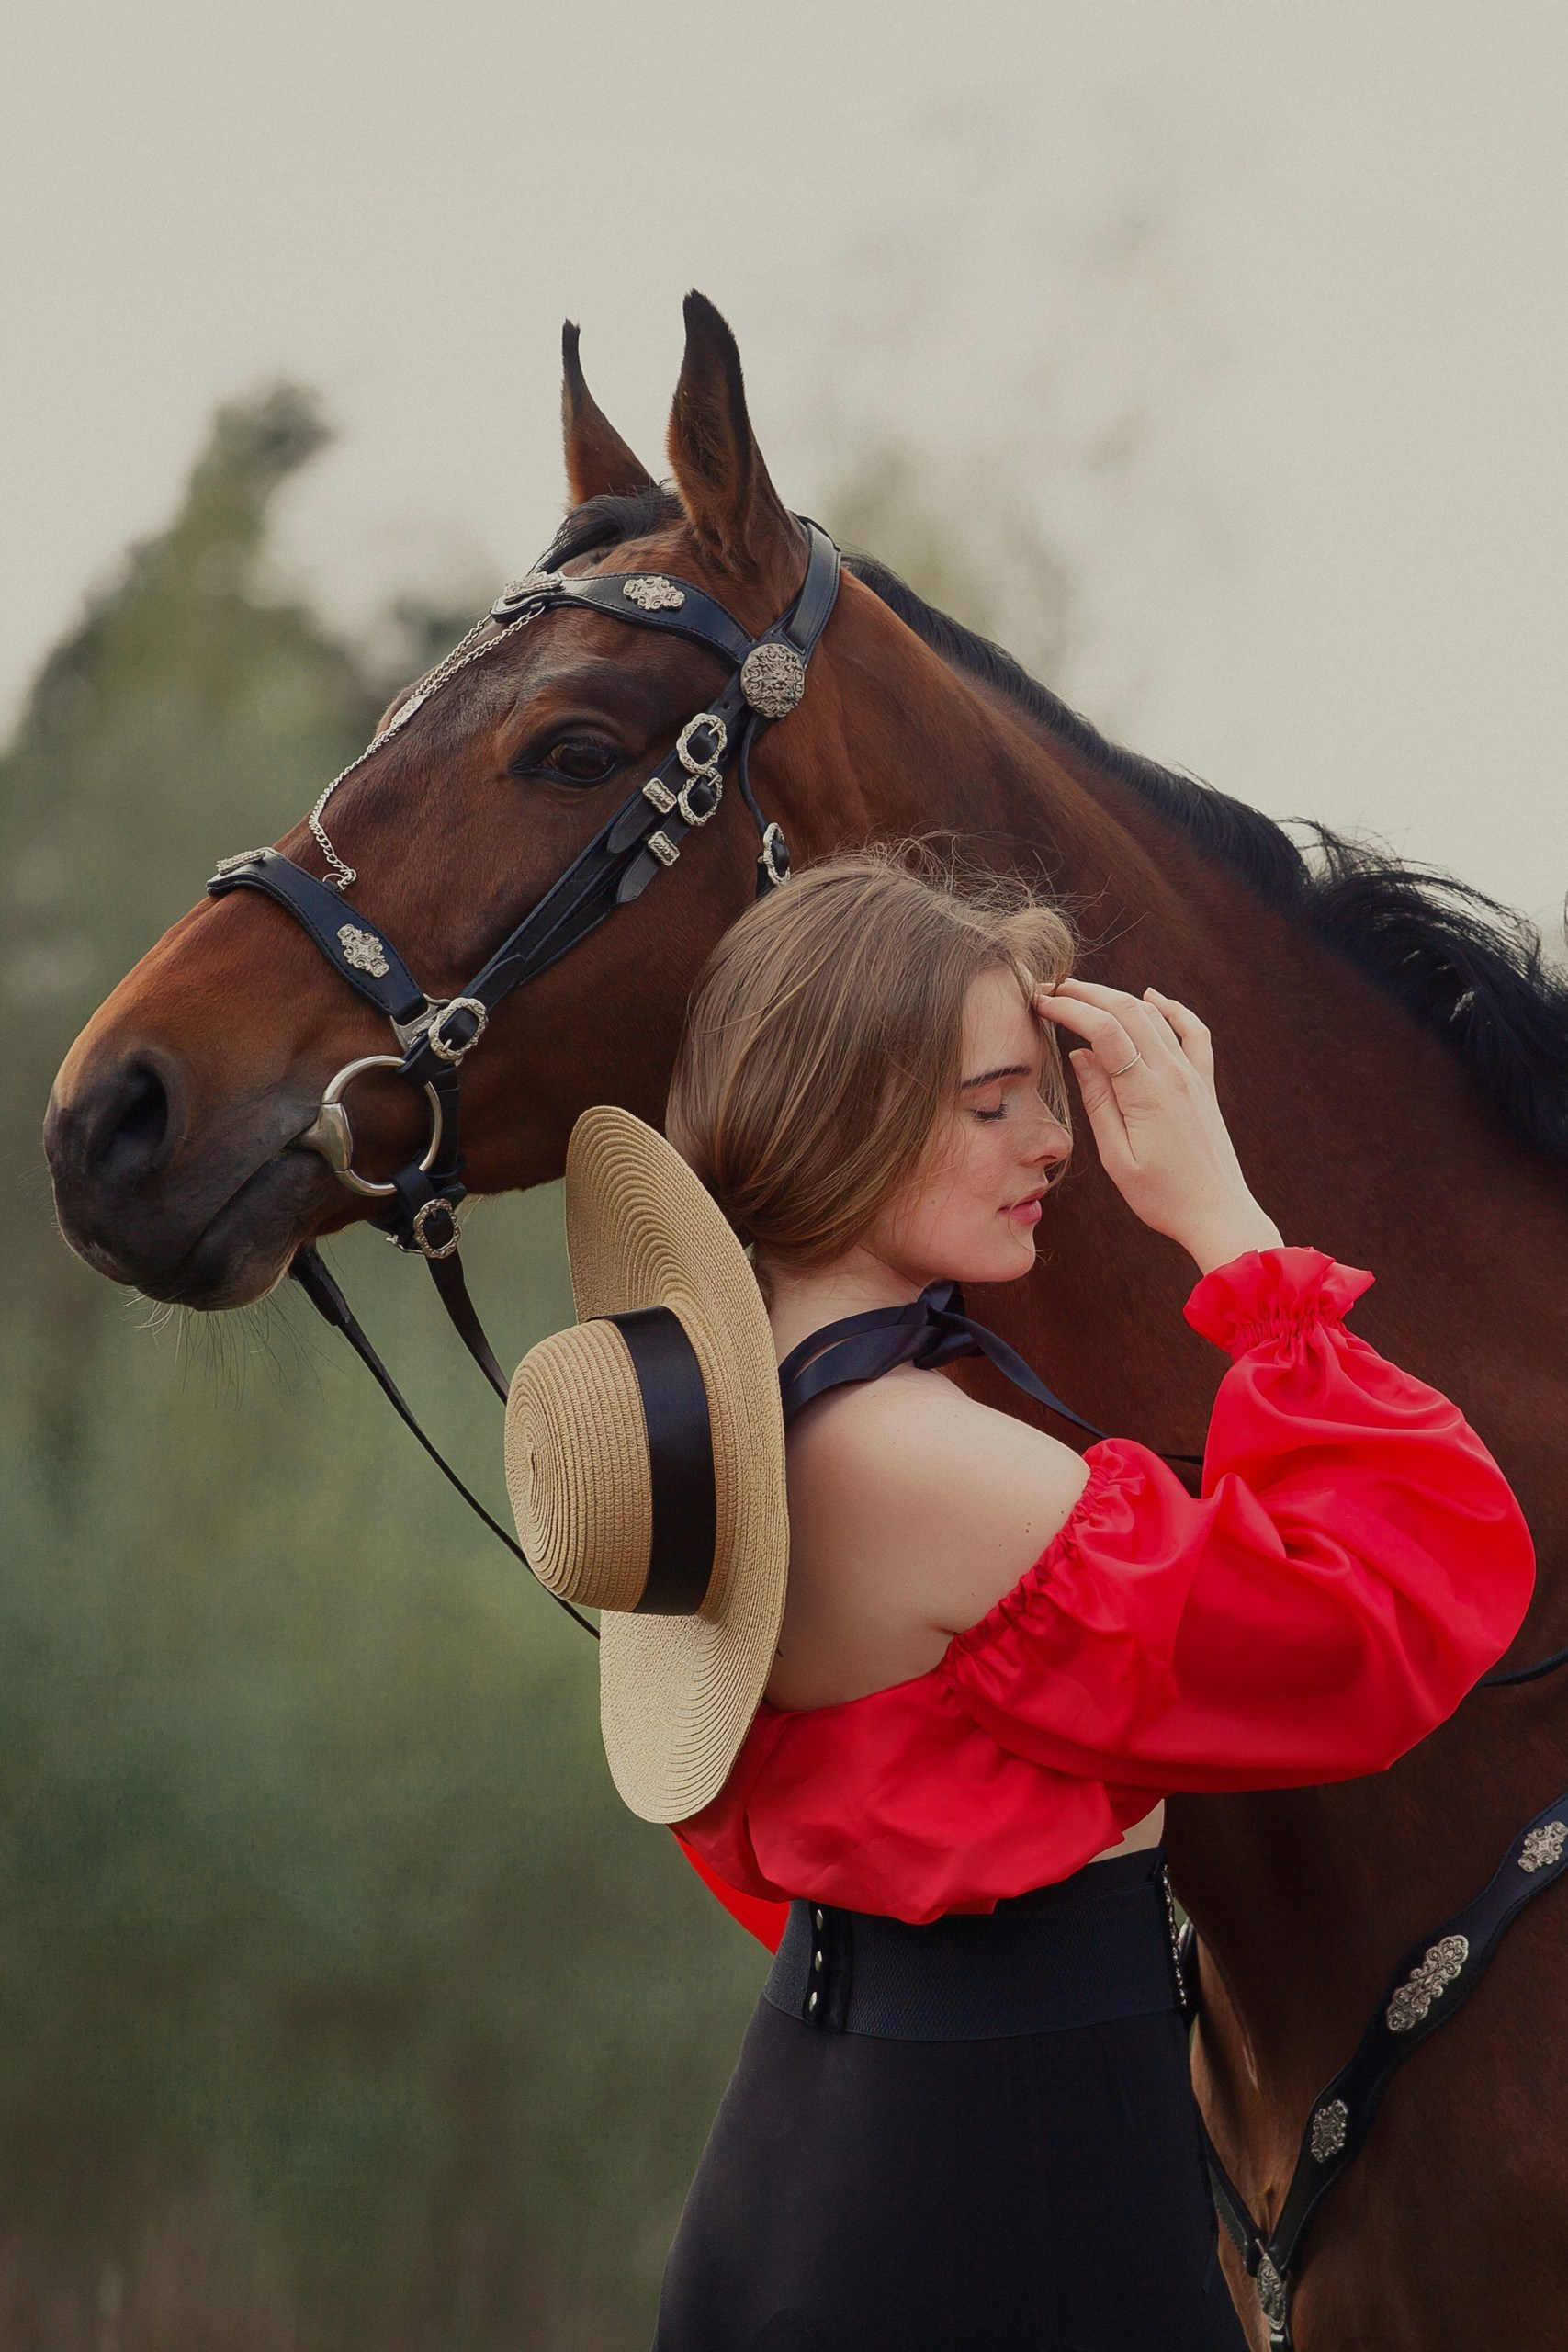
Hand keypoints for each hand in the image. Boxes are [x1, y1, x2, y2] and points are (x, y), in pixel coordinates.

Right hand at [1034, 980, 1281, 1274]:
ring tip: (1085, 992)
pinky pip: (1192, 1032)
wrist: (1217, 1213)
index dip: (1069, 1009)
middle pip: (1128, 1011)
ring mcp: (1193, 1075)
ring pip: (1155, 1016)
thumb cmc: (1163, 1197)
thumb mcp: (1117, 1158)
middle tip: (1053, 990)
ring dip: (1118, 997)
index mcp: (1146, 1093)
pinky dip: (1172, 1008)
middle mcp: (1173, 1074)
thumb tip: (1080, 1056)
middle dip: (1087, 994)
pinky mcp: (1204, 1084)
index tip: (1041, 1003)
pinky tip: (1153, 997)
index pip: (1103, 1031)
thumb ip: (1098, 1102)